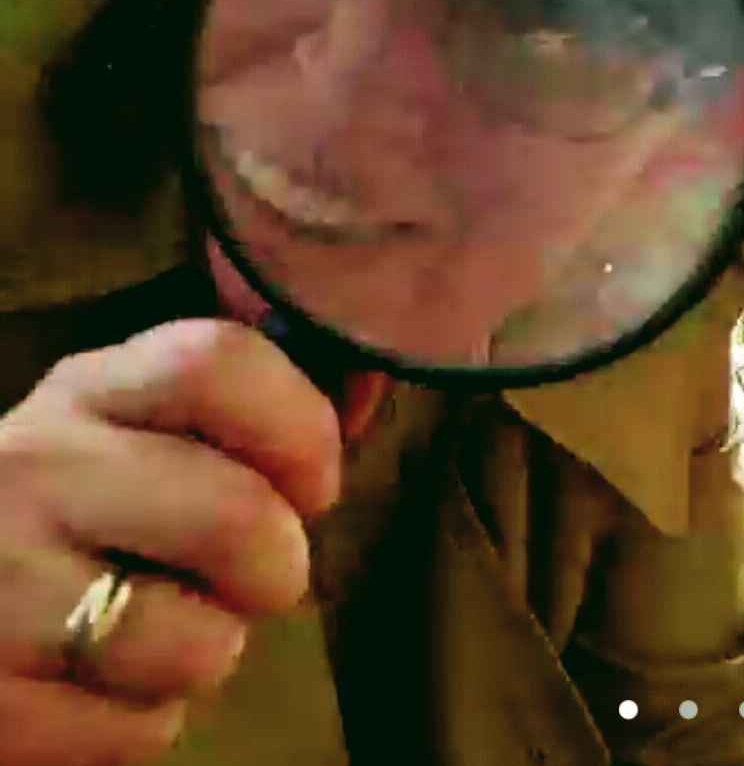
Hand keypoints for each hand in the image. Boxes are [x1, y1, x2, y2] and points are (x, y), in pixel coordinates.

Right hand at [0, 319, 341, 765]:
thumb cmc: (75, 511)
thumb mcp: (136, 432)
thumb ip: (236, 416)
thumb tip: (363, 397)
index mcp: (89, 389)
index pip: (217, 362)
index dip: (301, 429)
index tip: (313, 485)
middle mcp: (33, 468)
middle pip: (240, 517)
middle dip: (277, 566)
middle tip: (247, 576)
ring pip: (202, 645)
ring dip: (208, 650)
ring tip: (155, 625)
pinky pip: (144, 731)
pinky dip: (145, 720)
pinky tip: (97, 683)